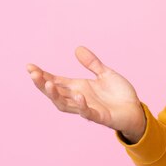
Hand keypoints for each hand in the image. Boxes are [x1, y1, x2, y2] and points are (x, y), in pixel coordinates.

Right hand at [27, 46, 145, 142]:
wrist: (135, 110)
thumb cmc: (119, 94)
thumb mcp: (105, 74)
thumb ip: (92, 63)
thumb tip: (78, 48)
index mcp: (79, 87)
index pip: (56, 81)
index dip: (43, 75)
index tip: (30, 67)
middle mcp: (79, 98)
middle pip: (55, 93)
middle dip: (42, 84)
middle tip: (33, 74)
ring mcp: (88, 108)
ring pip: (65, 105)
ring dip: (56, 95)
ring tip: (48, 84)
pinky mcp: (101, 117)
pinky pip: (88, 113)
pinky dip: (82, 105)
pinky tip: (78, 95)